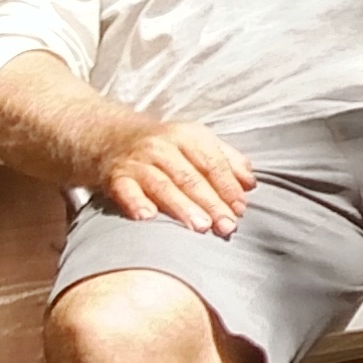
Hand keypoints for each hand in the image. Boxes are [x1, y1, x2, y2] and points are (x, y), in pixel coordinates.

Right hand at [93, 115, 254, 236]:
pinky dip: (136, 203)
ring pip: (163, 185)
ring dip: (182, 206)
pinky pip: (126, 190)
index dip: (228, 186)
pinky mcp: (116, 177)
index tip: (240, 209)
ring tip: (200, 227)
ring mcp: (138, 161)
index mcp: (188, 136)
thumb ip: (227, 161)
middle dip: (211, 202)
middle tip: (226, 226)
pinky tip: (147, 217)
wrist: (111, 138)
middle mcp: (162, 146)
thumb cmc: (165, 148)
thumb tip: (251, 183)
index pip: (212, 163)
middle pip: (190, 177)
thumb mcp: (196, 144)